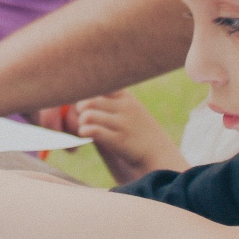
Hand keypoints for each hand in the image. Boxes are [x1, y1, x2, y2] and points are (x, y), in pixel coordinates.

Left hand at [73, 92, 188, 182]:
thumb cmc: (138, 131)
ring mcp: (123, 123)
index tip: (85, 103)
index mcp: (126, 96)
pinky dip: (84, 132)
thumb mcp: (129, 109)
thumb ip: (109, 103)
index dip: (86, 93)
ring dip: (82, 121)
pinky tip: (85, 135)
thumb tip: (80, 101)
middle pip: (90, 99)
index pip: (99, 85)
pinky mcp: (119, 140)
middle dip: (80, 108)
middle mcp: (125, 107)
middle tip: (82, 117)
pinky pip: (93, 130)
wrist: (158, 153)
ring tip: (84, 127)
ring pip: (89, 114)